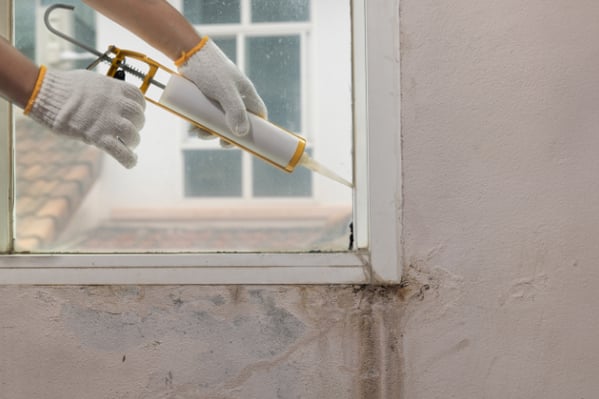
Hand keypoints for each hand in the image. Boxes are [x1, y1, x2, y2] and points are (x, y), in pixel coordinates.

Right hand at [25, 67, 145, 168]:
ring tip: (127, 144)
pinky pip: (121, 152)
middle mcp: (116, 104)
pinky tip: (131, 161)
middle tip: (126, 130)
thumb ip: (107, 91)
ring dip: (133, 141)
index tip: (134, 113)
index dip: (139, 107)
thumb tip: (112, 97)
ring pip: (133, 135)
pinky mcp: (99, 137)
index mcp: (115, 88)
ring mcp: (109, 121)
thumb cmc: (66, 86)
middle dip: (136, 125)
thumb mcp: (92, 81)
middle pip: (138, 117)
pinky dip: (129, 159)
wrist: (46, 92)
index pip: (138, 98)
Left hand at [176, 37, 266, 138]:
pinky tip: (191, 126)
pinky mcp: (206, 97)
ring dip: (210, 130)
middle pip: (237, 122)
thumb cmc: (210, 69)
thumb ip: (235, 111)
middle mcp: (235, 96)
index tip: (244, 142)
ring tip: (197, 132)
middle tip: (219, 142)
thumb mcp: (224, 91)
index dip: (255, 130)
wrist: (187, 52)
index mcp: (246, 93)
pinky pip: (206, 115)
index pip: (259, 115)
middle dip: (227, 134)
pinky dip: (200, 123)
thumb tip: (241, 133)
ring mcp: (220, 97)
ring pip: (219, 120)